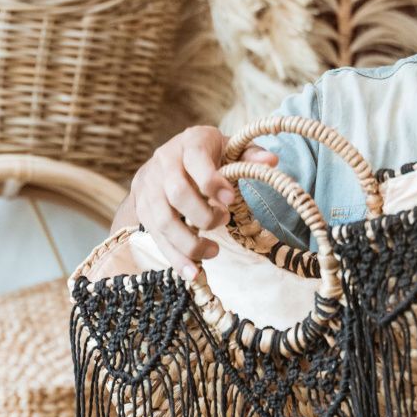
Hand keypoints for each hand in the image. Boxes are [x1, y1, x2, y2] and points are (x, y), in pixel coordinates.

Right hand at [127, 126, 275, 277]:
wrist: (164, 162)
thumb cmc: (205, 156)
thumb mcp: (227, 147)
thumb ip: (250, 155)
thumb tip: (272, 161)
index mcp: (189, 143)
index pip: (196, 160)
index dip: (213, 182)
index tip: (231, 200)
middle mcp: (163, 163)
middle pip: (177, 192)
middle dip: (203, 214)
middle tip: (224, 220)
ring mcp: (150, 188)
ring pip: (164, 220)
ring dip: (189, 242)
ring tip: (213, 252)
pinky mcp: (143, 211)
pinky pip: (157, 238)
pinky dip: (175, 258)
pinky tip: (193, 272)